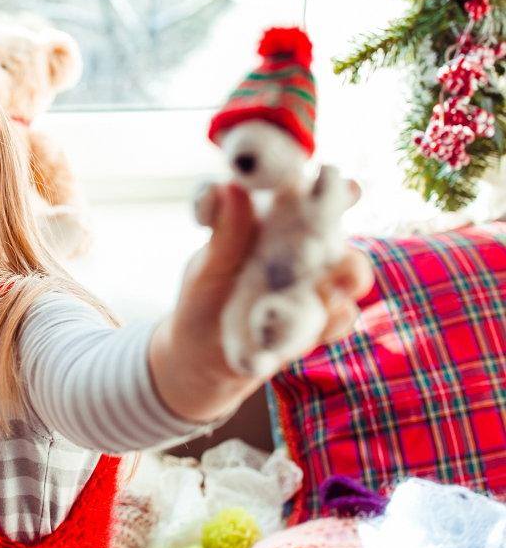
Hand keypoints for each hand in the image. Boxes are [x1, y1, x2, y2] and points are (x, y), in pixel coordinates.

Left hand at [149, 182, 373, 423]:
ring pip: (349, 275)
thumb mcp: (206, 267)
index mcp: (273, 226)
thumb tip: (229, 187)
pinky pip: (338, 319)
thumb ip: (224, 232)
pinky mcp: (315, 325)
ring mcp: (312, 288)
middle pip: (336, 235)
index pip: (306, 198)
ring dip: (348, 276)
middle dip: (341, 231)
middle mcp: (300, 252)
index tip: (343, 189)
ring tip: (330, 289)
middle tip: (329, 246)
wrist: (198, 360)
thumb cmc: (201, 301)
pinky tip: (312, 329)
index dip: (329, 189)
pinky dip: (330, 321)